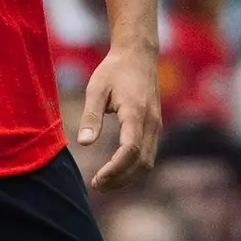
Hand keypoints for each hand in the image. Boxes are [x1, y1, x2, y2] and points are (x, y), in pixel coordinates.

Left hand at [78, 44, 160, 190]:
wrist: (138, 55)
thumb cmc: (114, 70)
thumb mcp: (96, 89)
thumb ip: (91, 116)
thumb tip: (84, 143)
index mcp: (136, 113)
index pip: (131, 150)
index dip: (115, 169)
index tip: (97, 179)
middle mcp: (151, 122)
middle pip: (142, 162)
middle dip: (120, 179)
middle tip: (97, 185)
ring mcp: (156, 125)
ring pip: (148, 162)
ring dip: (128, 177)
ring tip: (104, 182)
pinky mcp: (155, 127)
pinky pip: (149, 154)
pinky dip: (135, 168)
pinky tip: (116, 170)